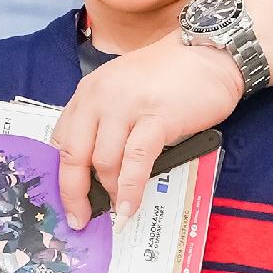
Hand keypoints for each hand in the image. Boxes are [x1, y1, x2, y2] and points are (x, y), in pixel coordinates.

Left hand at [55, 36, 241, 228]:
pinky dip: (130, 190)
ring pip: (103, 161)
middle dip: (74, 193)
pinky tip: (129, 208)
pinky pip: (135, 162)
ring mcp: (127, 106)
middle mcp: (100, 97)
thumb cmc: (171, 75)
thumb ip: (107, 122)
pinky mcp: (156, 118)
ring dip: (109, 192)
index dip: (61, 175)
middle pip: (73, 155)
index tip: (66, 201)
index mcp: (89, 92)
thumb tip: (99, 172)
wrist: (211, 52)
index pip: (61, 139)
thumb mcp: (124, 92)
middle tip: (80, 220)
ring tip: (117, 211)